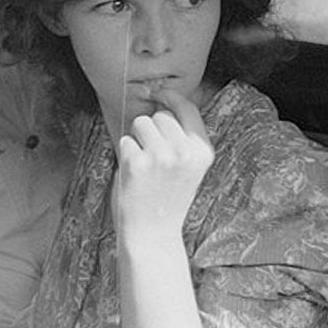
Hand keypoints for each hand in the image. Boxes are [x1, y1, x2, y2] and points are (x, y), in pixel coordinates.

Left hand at [114, 90, 213, 234]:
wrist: (152, 234)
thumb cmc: (166, 197)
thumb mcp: (188, 166)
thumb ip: (182, 136)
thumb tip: (162, 99)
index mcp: (202, 151)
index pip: (187, 108)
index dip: (171, 97)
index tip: (159, 94)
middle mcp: (185, 152)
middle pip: (160, 116)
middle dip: (152, 130)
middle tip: (153, 160)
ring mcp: (160, 157)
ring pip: (141, 123)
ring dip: (137, 139)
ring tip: (145, 167)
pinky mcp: (136, 163)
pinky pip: (125, 141)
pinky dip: (125, 154)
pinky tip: (134, 176)